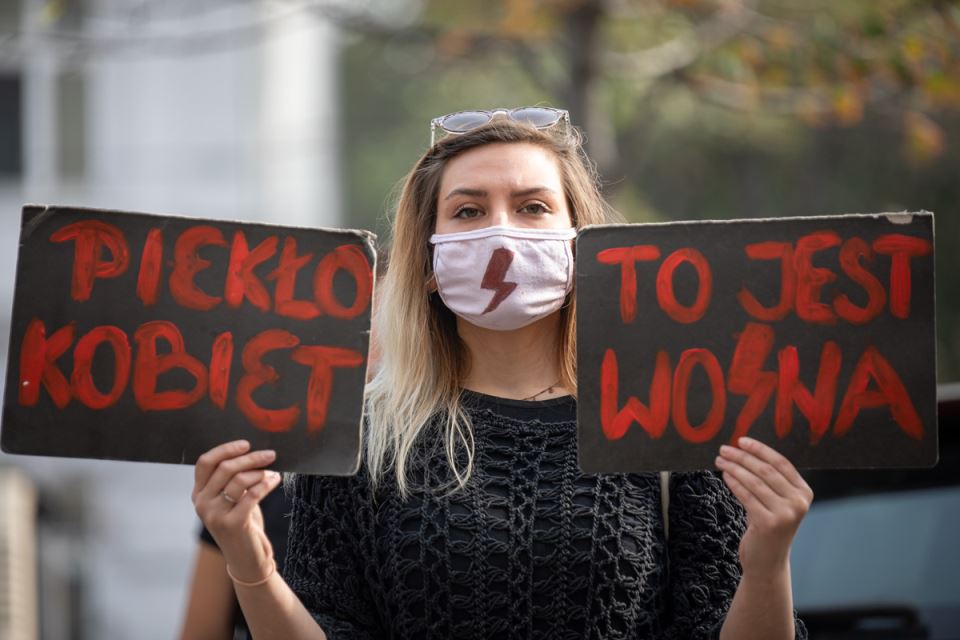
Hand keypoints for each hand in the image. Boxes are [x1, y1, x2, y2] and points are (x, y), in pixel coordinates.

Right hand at [192, 440, 282, 582]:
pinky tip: (276, 480)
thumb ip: (232, 479)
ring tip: (272, 472)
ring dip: (260, 472)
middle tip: (270, 455)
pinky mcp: (232, 524)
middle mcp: (202, 503)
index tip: (246, 444)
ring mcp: (215, 515)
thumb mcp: (231, 500)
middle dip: (250, 458)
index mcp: (199, 494)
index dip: (225, 449)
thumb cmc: (242, 524)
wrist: (246, 559)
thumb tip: (252, 452)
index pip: (205, 462)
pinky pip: (252, 495)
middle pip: (225, 468)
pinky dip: (266, 484)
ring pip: (239, 480)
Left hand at [715, 437, 812, 580]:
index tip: (741, 440)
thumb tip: (745, 451)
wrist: (768, 562)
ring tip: (720, 461)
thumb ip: (771, 480)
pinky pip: (747, 496)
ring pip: (754, 482)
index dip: (760, 449)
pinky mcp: (769, 524)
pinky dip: (734, 483)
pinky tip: (725, 475)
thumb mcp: (777, 502)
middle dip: (742, 457)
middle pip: (766, 470)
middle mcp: (799, 502)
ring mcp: (785, 514)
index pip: (781, 463)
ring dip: (734, 468)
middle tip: (724, 449)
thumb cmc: (768, 526)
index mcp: (804, 492)